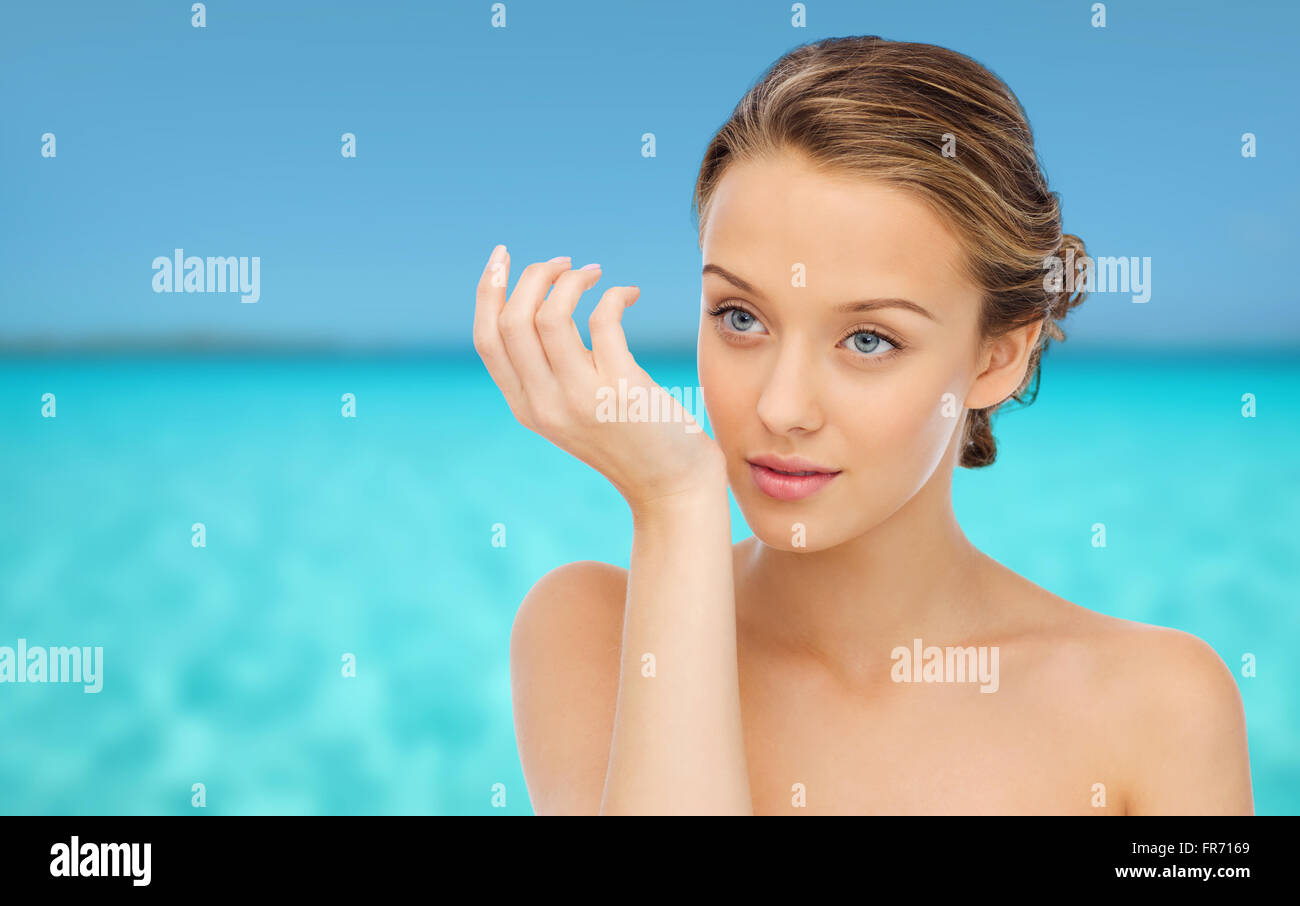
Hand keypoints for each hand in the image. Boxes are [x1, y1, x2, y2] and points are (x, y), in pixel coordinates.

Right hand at [473, 246, 724, 509]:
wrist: (672, 486)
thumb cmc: (629, 440)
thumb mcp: (574, 410)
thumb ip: (551, 372)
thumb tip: (545, 305)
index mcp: (526, 406)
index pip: (487, 339)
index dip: (489, 290)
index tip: (505, 256)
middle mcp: (544, 404)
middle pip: (511, 321)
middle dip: (532, 276)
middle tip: (563, 263)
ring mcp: (581, 399)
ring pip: (548, 315)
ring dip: (570, 279)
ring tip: (593, 272)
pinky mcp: (621, 389)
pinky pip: (602, 319)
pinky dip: (613, 294)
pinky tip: (629, 294)